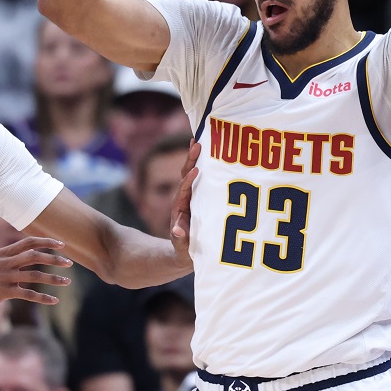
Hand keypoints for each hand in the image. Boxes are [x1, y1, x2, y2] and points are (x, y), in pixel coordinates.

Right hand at [0, 236, 71, 312]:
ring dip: (53, 279)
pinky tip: (53, 301)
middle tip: (69, 263)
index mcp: (3, 253)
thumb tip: (23, 256)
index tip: (61, 244)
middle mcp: (5, 262)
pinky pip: (27, 294)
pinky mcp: (2, 292)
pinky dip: (42, 298)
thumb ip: (7, 258)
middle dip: (54, 258)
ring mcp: (4, 277)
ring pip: (34, 275)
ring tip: (67, 282)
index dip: (46, 242)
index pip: (28, 242)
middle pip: (34, 256)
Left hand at [170, 142, 199, 264]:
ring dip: (198, 156)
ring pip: (194, 173)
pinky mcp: (201, 196)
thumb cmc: (184, 250)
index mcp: (180, 208)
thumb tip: (176, 230)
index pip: (184, 191)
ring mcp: (193, 196)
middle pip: (186, 175)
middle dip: (191, 159)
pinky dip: (206, 164)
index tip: (195, 169)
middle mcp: (185, 198)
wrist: (183, 252)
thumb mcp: (182, 248)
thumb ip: (180, 240)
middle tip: (197, 141)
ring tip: (202, 138)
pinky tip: (214, 151)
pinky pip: (203, 178)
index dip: (188, 180)